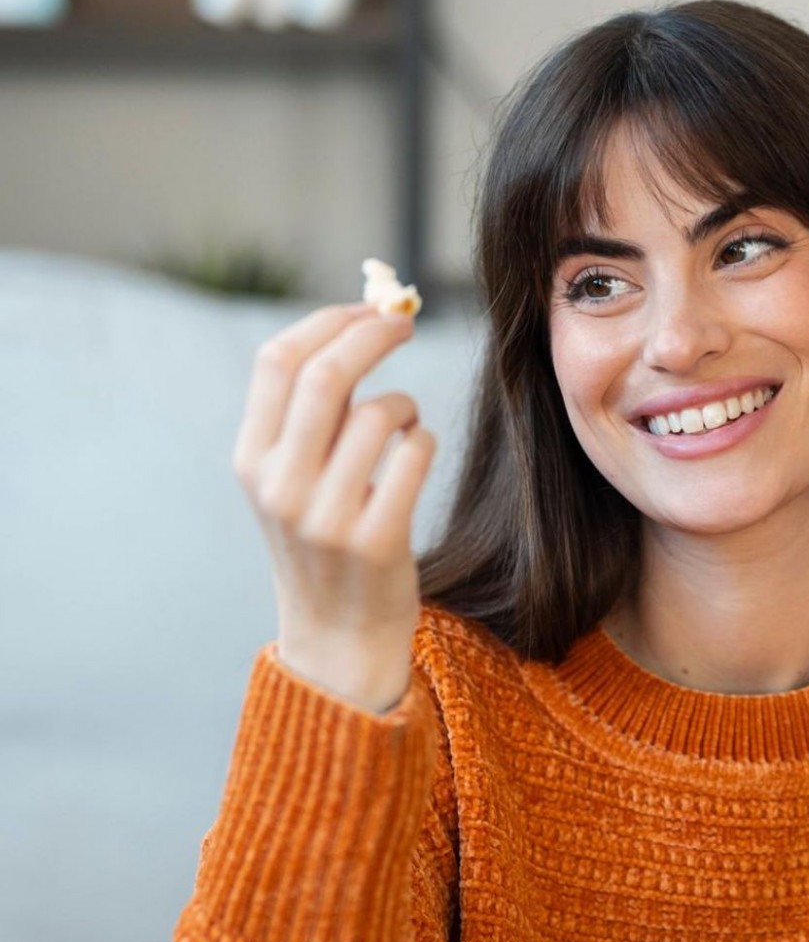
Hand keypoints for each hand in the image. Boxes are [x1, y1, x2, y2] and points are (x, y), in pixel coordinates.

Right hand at [233, 302, 435, 712]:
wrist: (338, 634)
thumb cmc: (324, 539)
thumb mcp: (292, 479)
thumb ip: (310, 414)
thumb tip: (358, 325)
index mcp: (251, 460)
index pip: (277, 361)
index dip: (328, 321)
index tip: (368, 307)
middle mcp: (279, 486)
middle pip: (326, 375)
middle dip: (372, 333)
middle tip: (405, 323)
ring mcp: (326, 517)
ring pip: (376, 413)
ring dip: (403, 403)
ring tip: (404, 422)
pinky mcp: (377, 541)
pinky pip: (414, 454)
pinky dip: (424, 440)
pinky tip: (417, 454)